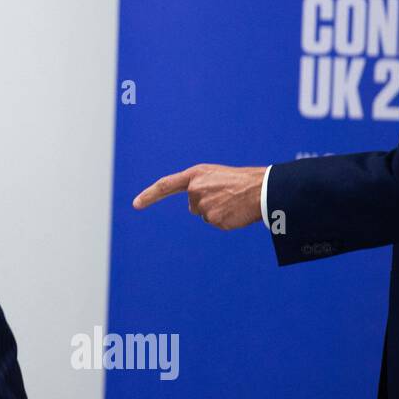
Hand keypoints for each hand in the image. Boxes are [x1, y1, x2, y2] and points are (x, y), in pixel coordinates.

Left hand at [133, 164, 265, 229]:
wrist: (262, 189)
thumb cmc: (240, 181)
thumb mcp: (214, 176)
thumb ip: (197, 186)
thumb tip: (192, 208)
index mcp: (195, 175)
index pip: (165, 185)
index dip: (149, 195)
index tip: (136, 204)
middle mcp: (195, 189)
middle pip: (193, 205)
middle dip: (206, 204)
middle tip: (227, 196)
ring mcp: (203, 205)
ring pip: (205, 215)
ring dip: (218, 212)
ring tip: (233, 202)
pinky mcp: (213, 219)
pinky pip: (215, 223)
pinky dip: (226, 220)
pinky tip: (236, 211)